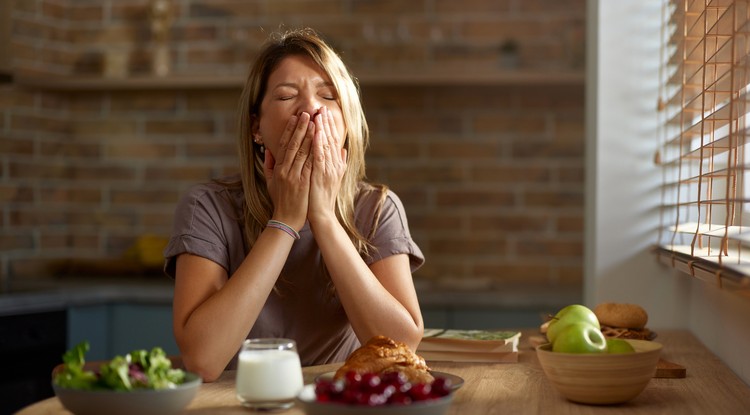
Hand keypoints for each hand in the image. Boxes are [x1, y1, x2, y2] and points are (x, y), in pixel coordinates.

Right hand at [263, 112, 314, 230]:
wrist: (286, 219)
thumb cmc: (280, 200)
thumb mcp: (270, 182)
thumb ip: (269, 165)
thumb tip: (269, 149)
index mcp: (278, 168)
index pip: (284, 145)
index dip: (290, 130)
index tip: (296, 117)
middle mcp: (285, 170)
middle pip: (293, 144)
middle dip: (301, 128)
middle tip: (307, 113)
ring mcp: (294, 176)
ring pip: (302, 152)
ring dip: (310, 135)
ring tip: (315, 122)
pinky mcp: (303, 183)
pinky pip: (310, 164)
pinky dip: (315, 151)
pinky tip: (321, 142)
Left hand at [308, 107, 346, 225]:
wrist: (322, 214)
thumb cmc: (323, 197)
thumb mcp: (334, 178)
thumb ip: (339, 163)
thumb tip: (344, 150)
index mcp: (336, 164)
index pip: (333, 141)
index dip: (330, 126)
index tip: (325, 113)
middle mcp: (334, 165)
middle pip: (331, 139)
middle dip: (327, 123)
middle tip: (322, 107)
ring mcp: (329, 169)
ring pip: (326, 144)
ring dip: (323, 128)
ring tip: (319, 114)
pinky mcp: (321, 174)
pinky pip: (320, 155)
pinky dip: (318, 142)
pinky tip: (316, 131)